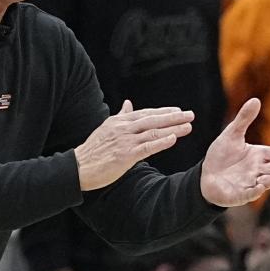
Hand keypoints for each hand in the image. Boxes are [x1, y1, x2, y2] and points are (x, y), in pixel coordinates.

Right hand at [74, 100, 193, 190]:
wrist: (79, 167)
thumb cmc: (94, 149)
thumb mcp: (106, 127)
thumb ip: (120, 116)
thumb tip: (128, 103)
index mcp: (120, 121)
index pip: (146, 113)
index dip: (163, 112)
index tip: (179, 111)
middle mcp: (124, 128)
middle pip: (153, 119)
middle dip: (173, 117)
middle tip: (190, 115)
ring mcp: (125, 141)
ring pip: (153, 132)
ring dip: (172, 129)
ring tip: (188, 127)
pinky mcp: (125, 155)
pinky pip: (147, 147)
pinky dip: (161, 142)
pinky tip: (173, 139)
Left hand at [200, 98, 269, 206]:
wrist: (206, 175)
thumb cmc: (221, 155)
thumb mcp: (232, 134)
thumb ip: (244, 119)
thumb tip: (256, 99)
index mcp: (258, 155)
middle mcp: (257, 170)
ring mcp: (250, 183)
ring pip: (265, 181)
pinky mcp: (239, 194)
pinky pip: (249, 193)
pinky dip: (255, 191)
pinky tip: (260, 187)